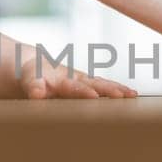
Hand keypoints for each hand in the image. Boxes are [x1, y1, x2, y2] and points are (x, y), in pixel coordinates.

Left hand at [17, 49, 136, 100]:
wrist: (33, 65)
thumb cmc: (30, 77)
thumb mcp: (29, 81)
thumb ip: (34, 87)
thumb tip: (36, 93)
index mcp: (58, 79)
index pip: (72, 86)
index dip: (84, 91)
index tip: (94, 96)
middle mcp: (73, 77)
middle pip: (92, 83)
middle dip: (106, 89)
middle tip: (121, 95)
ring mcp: (82, 80)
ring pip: (102, 84)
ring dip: (116, 89)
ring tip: (132, 94)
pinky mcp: (88, 83)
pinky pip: (105, 86)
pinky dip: (118, 89)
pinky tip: (133, 95)